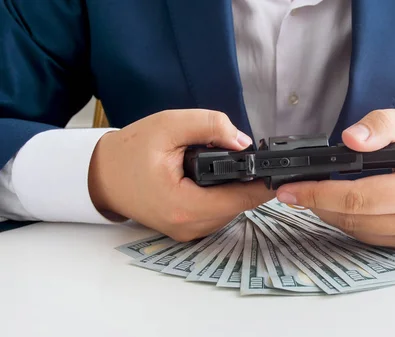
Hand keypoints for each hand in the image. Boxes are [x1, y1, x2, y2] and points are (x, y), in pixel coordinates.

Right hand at [88, 109, 274, 240]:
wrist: (101, 175)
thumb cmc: (130, 151)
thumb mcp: (169, 125)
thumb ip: (210, 126)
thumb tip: (243, 141)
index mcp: (185, 206)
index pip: (242, 199)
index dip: (262, 181)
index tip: (274, 165)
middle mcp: (189, 226)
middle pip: (240, 206)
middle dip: (248, 182)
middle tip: (249, 158)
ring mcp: (187, 232)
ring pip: (231, 211)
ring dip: (236, 190)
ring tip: (229, 166)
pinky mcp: (186, 229)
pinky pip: (217, 214)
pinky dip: (222, 196)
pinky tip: (216, 180)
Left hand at [275, 109, 394, 249]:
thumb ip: (384, 125)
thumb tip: (350, 139)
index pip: (359, 197)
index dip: (319, 193)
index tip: (290, 188)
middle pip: (354, 219)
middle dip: (317, 204)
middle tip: (293, 191)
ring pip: (359, 232)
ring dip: (330, 214)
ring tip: (314, 195)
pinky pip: (372, 237)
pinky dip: (351, 222)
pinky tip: (341, 206)